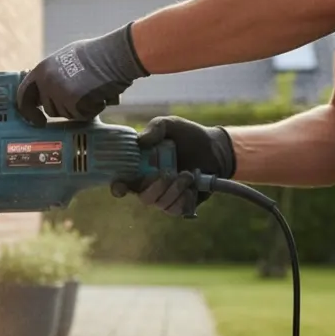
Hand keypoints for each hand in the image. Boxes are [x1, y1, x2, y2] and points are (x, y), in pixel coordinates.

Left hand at [16, 24, 148, 126]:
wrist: (114, 54)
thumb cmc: (96, 54)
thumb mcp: (65, 58)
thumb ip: (52, 74)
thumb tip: (44, 89)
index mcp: (41, 69)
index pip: (24, 95)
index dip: (29, 110)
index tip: (37, 120)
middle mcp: (46, 81)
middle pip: (49, 109)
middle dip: (64, 108)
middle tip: (80, 99)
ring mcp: (58, 92)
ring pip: (66, 114)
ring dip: (79, 109)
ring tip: (92, 91)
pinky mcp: (73, 101)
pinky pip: (80, 115)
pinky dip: (91, 110)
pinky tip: (99, 96)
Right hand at [112, 116, 236, 215]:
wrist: (216, 148)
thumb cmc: (188, 136)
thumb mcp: (170, 125)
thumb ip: (155, 128)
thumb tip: (140, 141)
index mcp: (141, 169)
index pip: (122, 184)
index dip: (118, 188)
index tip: (121, 187)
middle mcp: (150, 186)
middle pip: (143, 197)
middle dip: (156, 187)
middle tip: (169, 172)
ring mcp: (166, 197)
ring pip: (160, 204)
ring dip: (174, 190)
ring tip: (187, 174)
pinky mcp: (181, 205)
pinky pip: (175, 210)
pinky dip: (183, 198)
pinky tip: (192, 186)